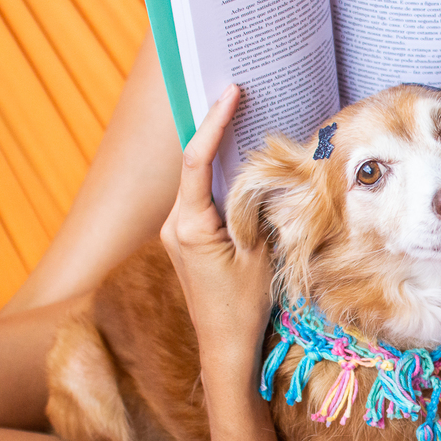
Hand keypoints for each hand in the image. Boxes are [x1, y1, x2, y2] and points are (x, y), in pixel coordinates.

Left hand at [160, 84, 273, 370]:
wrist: (224, 347)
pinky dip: (220, 180)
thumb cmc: (244, 306)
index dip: (213, 123)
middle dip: (217, 130)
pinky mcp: (185, 240)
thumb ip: (258, 209)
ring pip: (199, 182)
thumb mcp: (261, 255)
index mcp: (188, 226)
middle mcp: (174, 225)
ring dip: (221, 155)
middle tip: (240, 95)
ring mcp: (176, 233)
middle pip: (194, 164)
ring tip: (245, 123)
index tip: (230, 93)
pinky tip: (242, 167)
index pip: (196, 160)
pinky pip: (202, 199)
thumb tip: (267, 171)